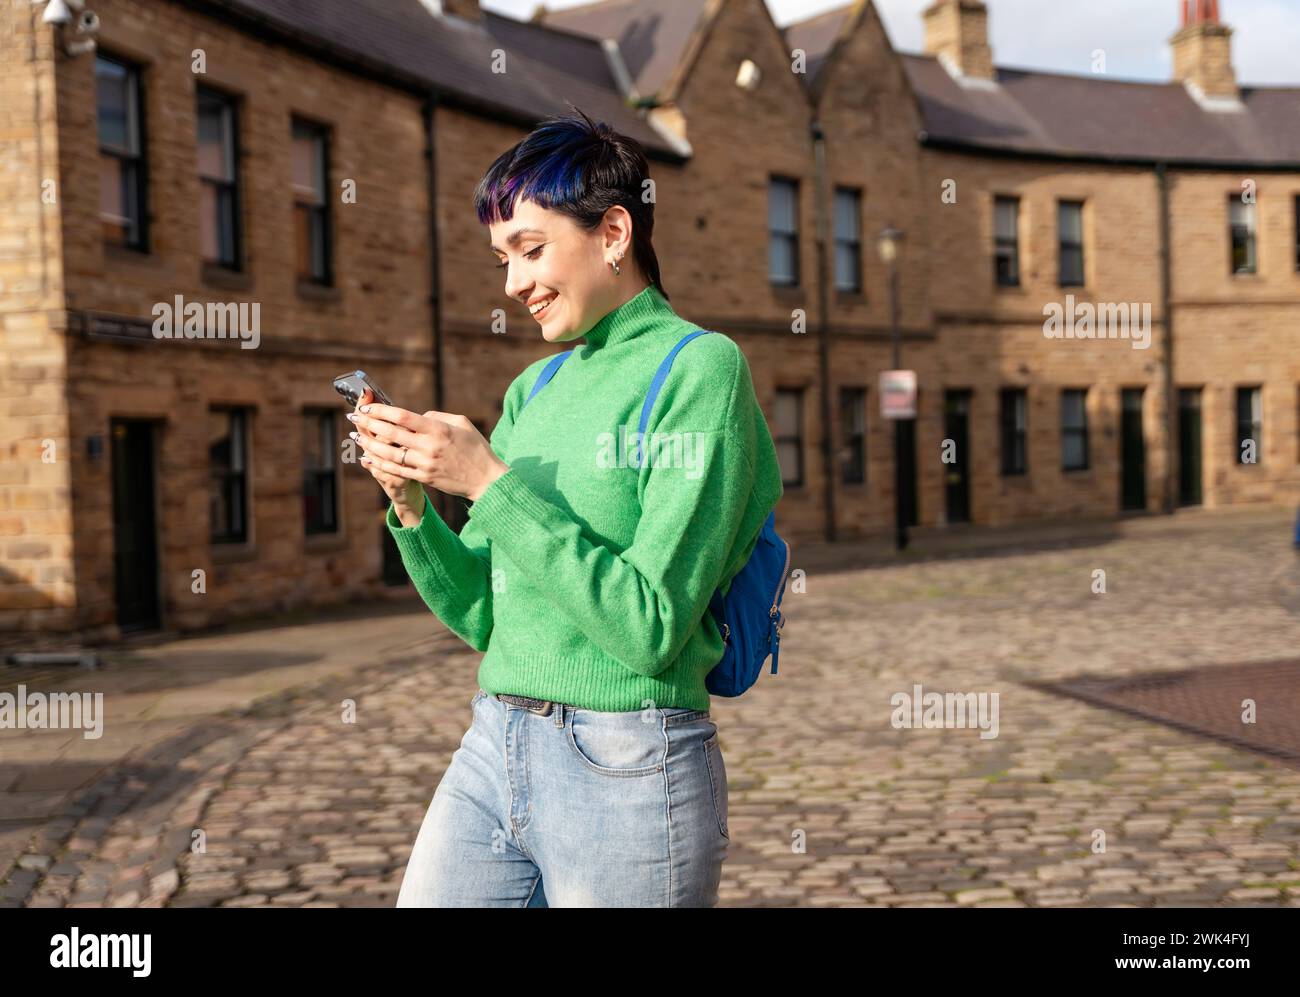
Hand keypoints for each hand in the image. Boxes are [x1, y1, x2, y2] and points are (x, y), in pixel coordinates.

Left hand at [348, 395, 509, 504]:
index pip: (402, 416)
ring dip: (369, 445)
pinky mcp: (424, 478)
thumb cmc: (476, 448)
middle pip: (390, 433)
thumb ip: (437, 417)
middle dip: (369, 424)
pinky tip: (367, 458)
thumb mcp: (462, 423)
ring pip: (389, 454)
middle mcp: (429, 446)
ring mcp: (425, 464)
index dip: (381, 410)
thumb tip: (417, 417)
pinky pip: (396, 470)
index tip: (367, 406)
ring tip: (356, 437)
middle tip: (354, 417)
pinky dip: (379, 464)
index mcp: (438, 429)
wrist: (487, 480)